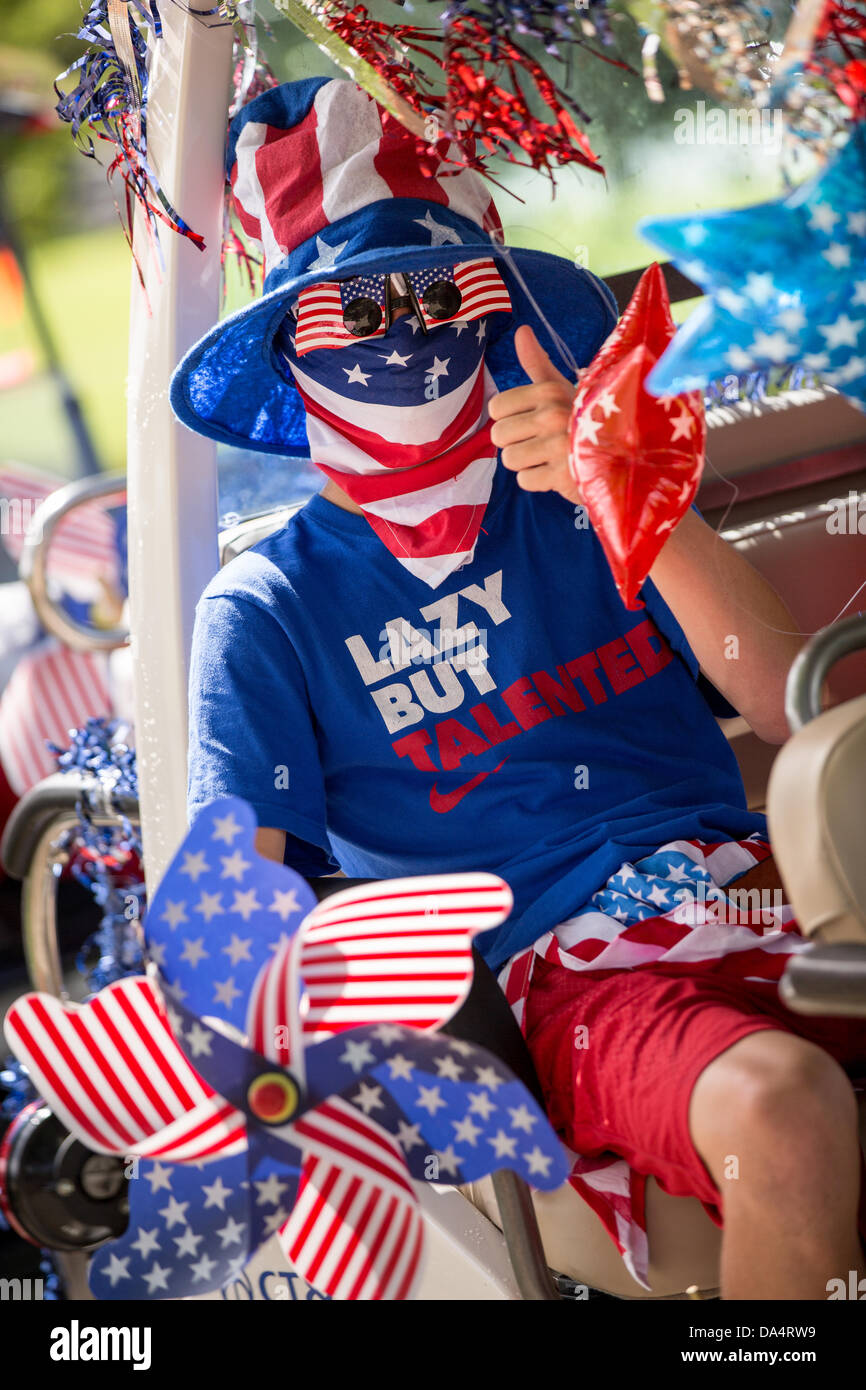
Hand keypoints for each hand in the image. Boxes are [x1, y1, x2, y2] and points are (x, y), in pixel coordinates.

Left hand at [488, 325, 583, 503]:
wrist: (622, 455)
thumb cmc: (583, 419)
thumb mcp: (563, 389)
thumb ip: (537, 363)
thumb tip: (521, 330)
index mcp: (549, 391)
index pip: (497, 407)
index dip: (508, 418)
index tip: (530, 421)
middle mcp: (553, 415)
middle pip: (498, 435)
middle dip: (514, 442)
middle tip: (539, 442)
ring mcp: (558, 447)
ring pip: (509, 459)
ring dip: (525, 463)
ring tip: (548, 457)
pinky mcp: (562, 475)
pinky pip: (524, 480)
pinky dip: (537, 480)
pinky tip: (556, 471)